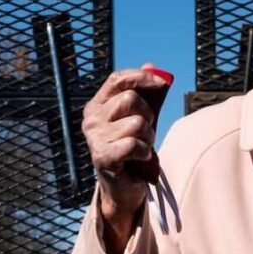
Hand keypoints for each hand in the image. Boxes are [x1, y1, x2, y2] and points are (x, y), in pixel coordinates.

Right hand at [83, 67, 169, 247]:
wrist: (122, 187)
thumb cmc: (131, 150)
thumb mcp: (137, 118)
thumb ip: (142, 94)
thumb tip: (151, 66)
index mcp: (96, 105)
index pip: (117, 79)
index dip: (141, 76)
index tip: (161, 83)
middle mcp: (91, 119)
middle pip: (130, 99)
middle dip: (148, 115)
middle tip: (146, 132)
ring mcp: (94, 138)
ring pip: (136, 123)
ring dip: (147, 137)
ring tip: (141, 147)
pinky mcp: (102, 156)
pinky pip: (134, 144)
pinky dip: (144, 152)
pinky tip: (140, 158)